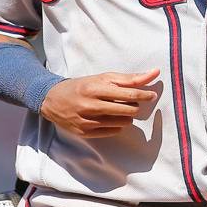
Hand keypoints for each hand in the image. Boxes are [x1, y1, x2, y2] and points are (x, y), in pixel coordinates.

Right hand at [41, 69, 160, 137]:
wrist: (52, 100)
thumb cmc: (82, 86)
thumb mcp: (102, 78)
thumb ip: (129, 78)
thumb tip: (155, 73)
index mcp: (95, 88)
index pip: (127, 94)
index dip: (143, 95)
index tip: (152, 95)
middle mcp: (90, 105)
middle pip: (127, 110)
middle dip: (134, 107)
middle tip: (131, 103)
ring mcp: (87, 121)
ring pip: (122, 123)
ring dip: (126, 116)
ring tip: (118, 110)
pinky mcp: (85, 133)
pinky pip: (113, 132)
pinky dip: (117, 125)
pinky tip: (110, 118)